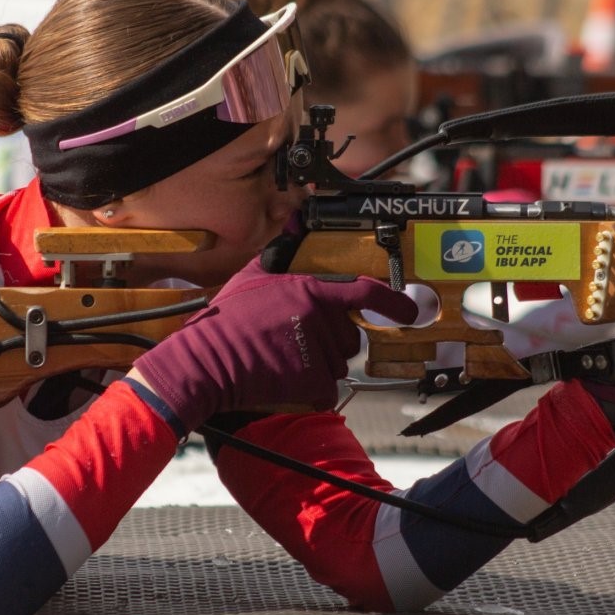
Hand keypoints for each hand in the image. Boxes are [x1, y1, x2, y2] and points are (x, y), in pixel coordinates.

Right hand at [132, 255, 417, 432]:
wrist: (207, 362)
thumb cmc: (227, 320)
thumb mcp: (254, 274)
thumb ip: (284, 251)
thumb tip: (297, 222)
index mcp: (311, 291)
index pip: (365, 293)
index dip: (393, 302)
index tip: (408, 309)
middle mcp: (319, 320)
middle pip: (349, 337)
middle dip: (330, 341)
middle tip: (295, 341)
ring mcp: (318, 353)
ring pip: (337, 365)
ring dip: (318, 366)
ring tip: (282, 359)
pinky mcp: (312, 384)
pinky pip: (326, 390)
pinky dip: (310, 392)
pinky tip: (284, 381)